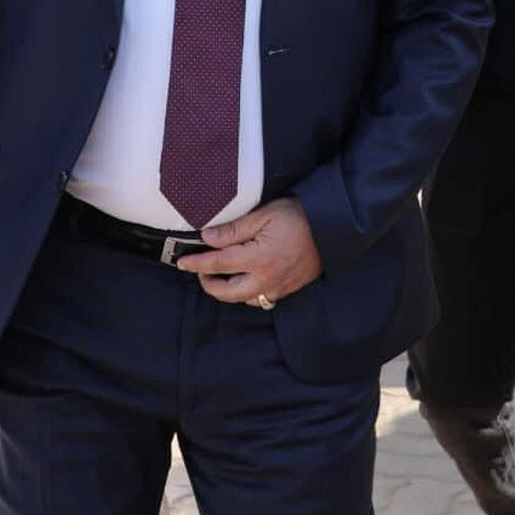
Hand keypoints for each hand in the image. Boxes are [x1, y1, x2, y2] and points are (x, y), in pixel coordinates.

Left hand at [177, 196, 323, 306]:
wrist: (332, 228)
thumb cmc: (299, 216)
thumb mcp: (264, 215)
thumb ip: (234, 229)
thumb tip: (207, 238)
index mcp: (257, 258)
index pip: (217, 264)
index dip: (197, 264)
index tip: (183, 262)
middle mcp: (265, 279)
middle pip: (226, 291)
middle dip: (208, 283)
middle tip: (199, 271)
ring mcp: (277, 287)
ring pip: (242, 299)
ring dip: (226, 290)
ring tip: (220, 276)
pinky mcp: (287, 290)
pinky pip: (260, 299)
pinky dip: (246, 294)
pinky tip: (245, 281)